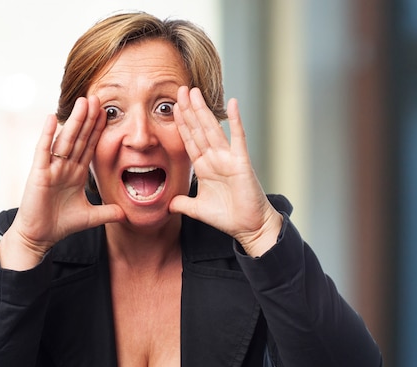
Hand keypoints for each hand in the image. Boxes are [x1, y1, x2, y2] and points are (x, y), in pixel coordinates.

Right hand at [0, 96, 124, 269]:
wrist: (39, 236)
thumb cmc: (60, 224)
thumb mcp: (90, 217)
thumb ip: (107, 213)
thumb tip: (127, 214)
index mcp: (76, 173)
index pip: (90, 146)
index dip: (98, 130)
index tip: (107, 113)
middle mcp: (64, 166)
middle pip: (79, 137)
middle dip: (89, 118)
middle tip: (98, 97)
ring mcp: (51, 167)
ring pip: (65, 139)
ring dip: (74, 121)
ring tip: (82, 101)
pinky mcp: (39, 173)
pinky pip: (43, 150)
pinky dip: (47, 134)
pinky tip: (51, 118)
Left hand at [170, 86, 282, 256]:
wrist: (249, 227)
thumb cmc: (228, 216)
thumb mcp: (197, 209)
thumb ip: (182, 204)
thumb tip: (168, 205)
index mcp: (204, 167)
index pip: (189, 140)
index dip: (181, 124)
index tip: (173, 107)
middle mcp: (215, 158)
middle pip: (198, 129)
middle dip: (189, 110)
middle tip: (180, 89)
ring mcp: (228, 158)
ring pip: (212, 129)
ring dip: (203, 110)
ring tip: (195, 91)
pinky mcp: (241, 162)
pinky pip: (238, 138)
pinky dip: (236, 121)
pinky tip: (233, 103)